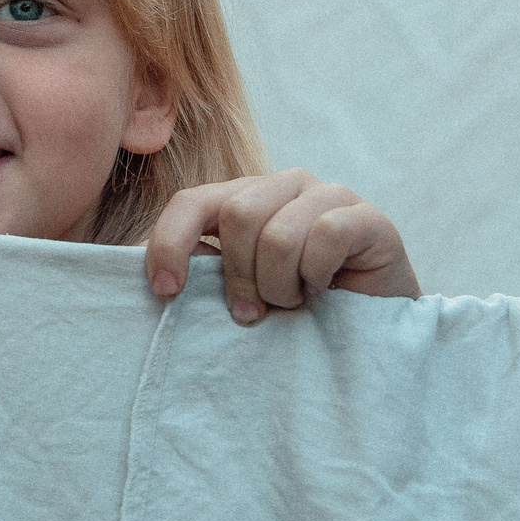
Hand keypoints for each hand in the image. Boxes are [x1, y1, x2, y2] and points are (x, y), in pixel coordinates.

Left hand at [144, 169, 418, 324]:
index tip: (166, 291)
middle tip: (255, 311)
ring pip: (279, 233)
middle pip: (238, 215)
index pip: (191, 201)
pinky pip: (326, 235)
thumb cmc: (294, 311)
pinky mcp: (368, 217)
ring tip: (295, 303)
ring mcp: (329, 195)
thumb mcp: (237, 291)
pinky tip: (326, 290)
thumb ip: (200, 272)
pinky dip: (317, 275)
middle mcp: (284, 185)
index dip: (170, 243)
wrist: (371, 335)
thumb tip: (148, 268)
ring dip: (281, 285)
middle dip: (241, 276)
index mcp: (243, 198)